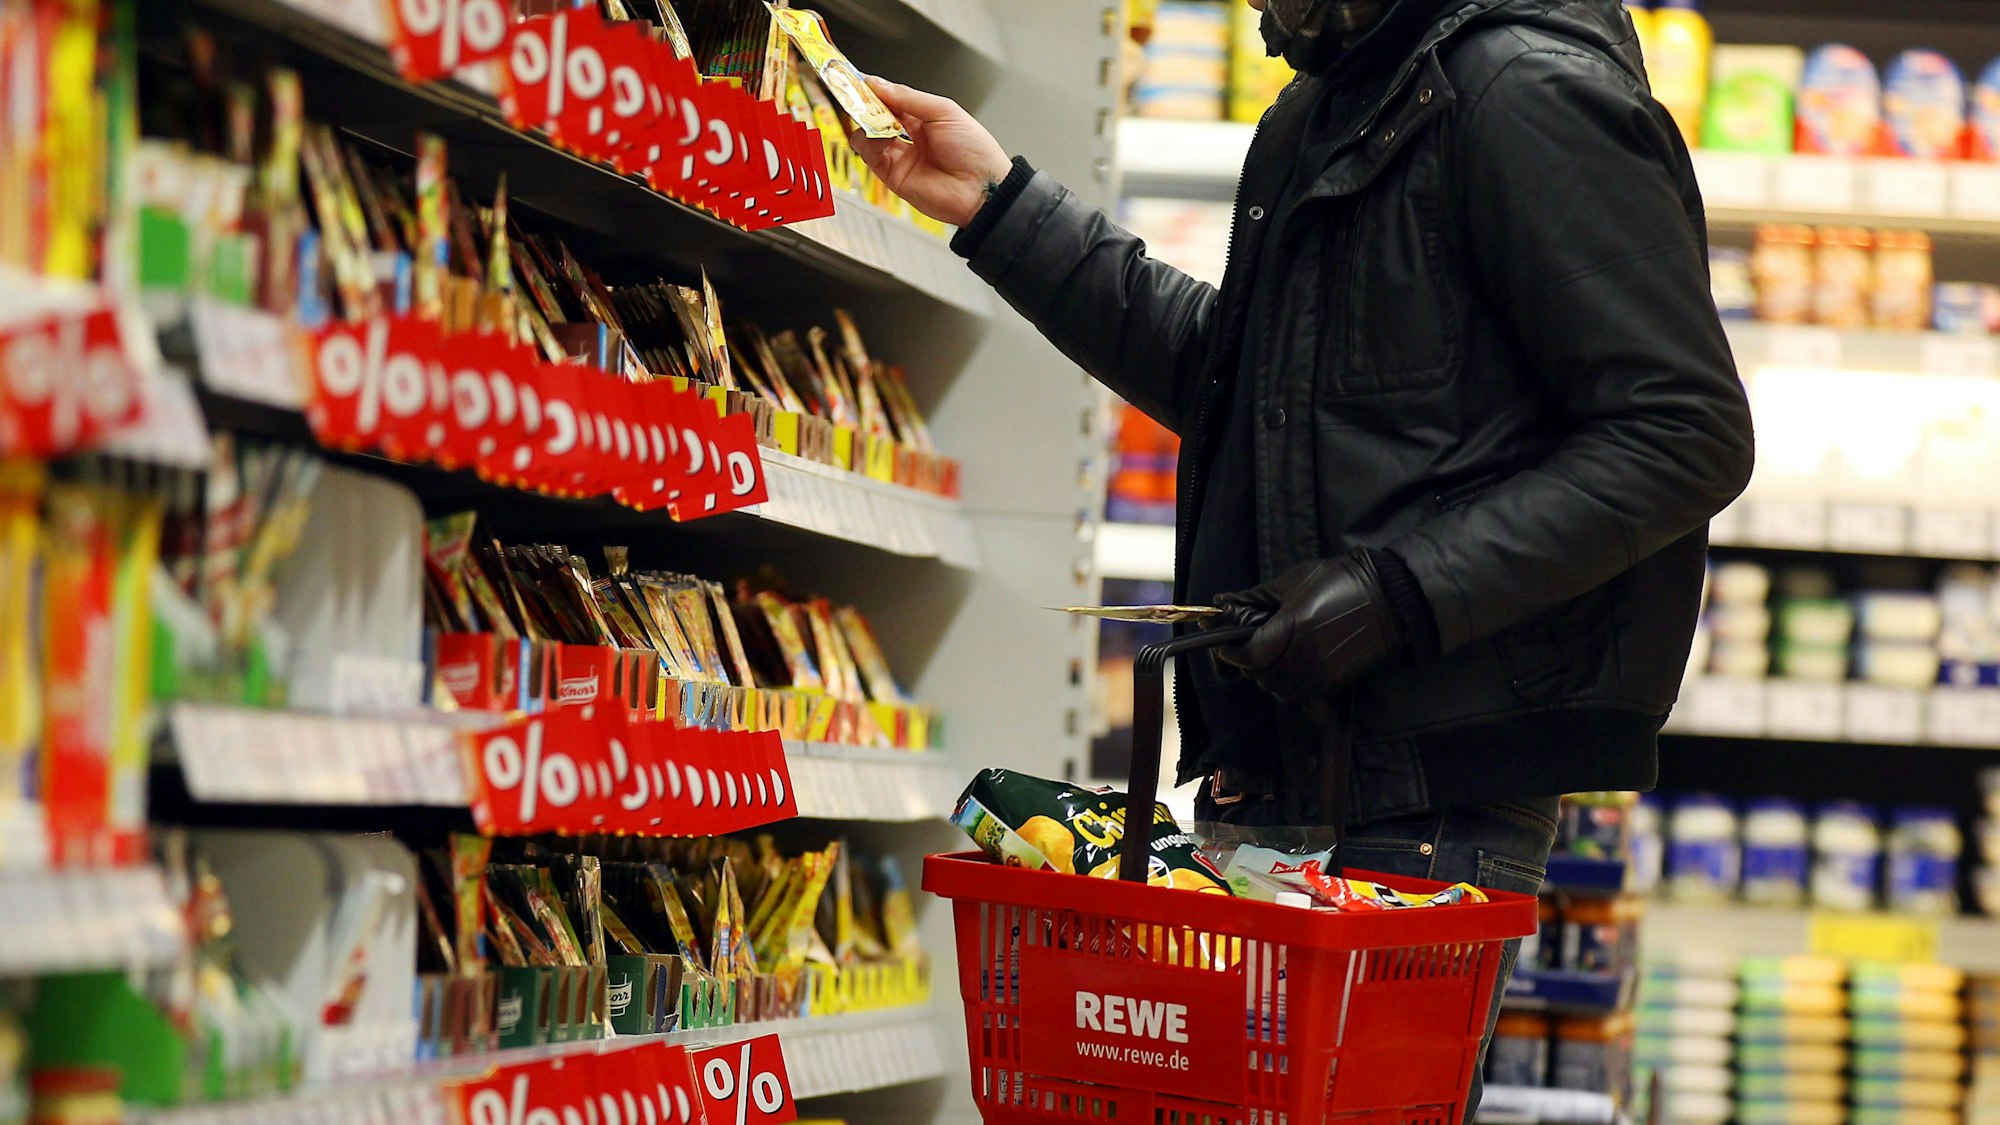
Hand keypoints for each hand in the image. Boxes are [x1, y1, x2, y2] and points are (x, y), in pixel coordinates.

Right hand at [850, 77, 1012, 228]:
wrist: (982, 189)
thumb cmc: (975, 151)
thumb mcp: (944, 111)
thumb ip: (909, 97)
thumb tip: (878, 84)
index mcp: (925, 118)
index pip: (892, 99)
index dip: (875, 89)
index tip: (858, 77)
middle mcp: (910, 136)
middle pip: (877, 116)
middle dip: (864, 103)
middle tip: (854, 92)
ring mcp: (900, 156)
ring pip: (868, 134)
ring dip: (866, 122)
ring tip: (871, 117)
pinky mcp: (893, 176)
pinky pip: (870, 155)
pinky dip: (869, 142)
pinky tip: (879, 137)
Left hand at [1217, 550, 1403, 704]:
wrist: (1389, 597)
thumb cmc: (1340, 580)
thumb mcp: (1294, 580)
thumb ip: (1257, 597)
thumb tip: (1222, 604)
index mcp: (1291, 628)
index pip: (1249, 656)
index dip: (1232, 653)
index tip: (1227, 644)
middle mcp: (1304, 656)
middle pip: (1262, 676)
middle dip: (1251, 664)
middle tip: (1252, 647)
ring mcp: (1322, 672)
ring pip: (1281, 691)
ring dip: (1271, 678)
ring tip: (1274, 659)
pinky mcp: (1336, 682)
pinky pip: (1304, 698)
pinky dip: (1293, 689)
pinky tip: (1295, 672)